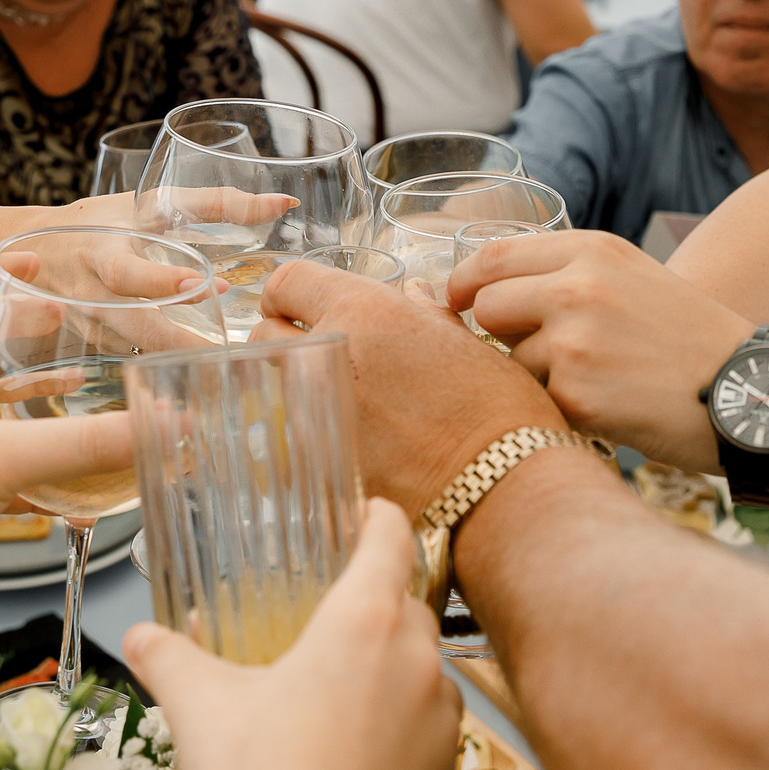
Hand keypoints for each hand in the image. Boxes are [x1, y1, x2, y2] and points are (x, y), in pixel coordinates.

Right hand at [125, 501, 458, 769]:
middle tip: (327, 618)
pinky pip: (429, 734)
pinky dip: (400, 732)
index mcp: (364, 622)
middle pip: (407, 606)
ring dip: (390, 672)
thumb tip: (138, 636)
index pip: (390, 539)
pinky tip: (354, 759)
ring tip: (337, 696)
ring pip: (424, 673)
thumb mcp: (197, 708)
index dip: (376, 517)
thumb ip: (167, 657)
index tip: (364, 511)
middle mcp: (419, 662)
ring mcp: (443, 725)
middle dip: (373, 604)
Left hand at [256, 261, 564, 516]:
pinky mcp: (318, 463)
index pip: (287, 283)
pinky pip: (291, 436)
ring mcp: (316, 413)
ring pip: (274, 389)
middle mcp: (329, 355)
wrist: (504, 486)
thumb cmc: (498, 409)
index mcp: (363, 311)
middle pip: (264, 337)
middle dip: (282, 341)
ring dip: (295, 388)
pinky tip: (346, 439)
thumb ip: (423, 313)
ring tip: (338, 399)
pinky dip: (308, 432)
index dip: (288, 294)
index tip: (297, 308)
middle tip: (315, 353)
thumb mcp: (465, 341)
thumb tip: (411, 295)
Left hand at [449, 230, 751, 471]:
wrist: (752, 393)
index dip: (464, 282)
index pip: (493, 257)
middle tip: (542, 355)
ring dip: (536, 379)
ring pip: (510, 363)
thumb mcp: (634, 280)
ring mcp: (574, 342)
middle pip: (487, 307)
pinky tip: (607, 409)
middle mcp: (577, 287)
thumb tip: (483, 293)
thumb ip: (566, 276)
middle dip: (500, 335)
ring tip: (598, 384)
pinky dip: (560, 411)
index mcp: (592, 252)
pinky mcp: (577, 396)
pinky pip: (536, 403)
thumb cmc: (692, 341)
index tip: (454, 302)